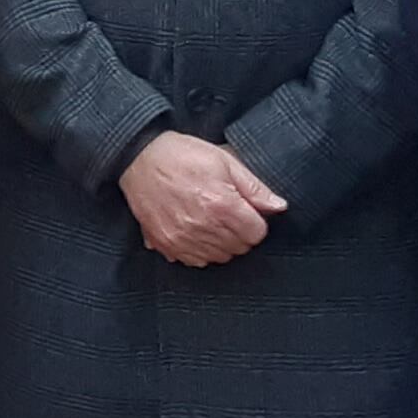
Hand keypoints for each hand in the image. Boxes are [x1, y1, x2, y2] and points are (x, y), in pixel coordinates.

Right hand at [122, 132, 285, 268]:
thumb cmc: (182, 155)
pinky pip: (194, 261)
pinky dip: (199, 250)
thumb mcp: (223, 160)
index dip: (255, 221)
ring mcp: (183, 238)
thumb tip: (279, 206)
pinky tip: (195, 231)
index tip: (245, 210)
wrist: (138, 158)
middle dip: (240, 232)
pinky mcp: (166, 243)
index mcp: (222, 205)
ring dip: (221, 243)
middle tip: (227, 213)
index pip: (257, 233)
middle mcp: (203, 226)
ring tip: (210, 221)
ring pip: (219, 257)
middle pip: (240, 247)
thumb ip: (254, 187)